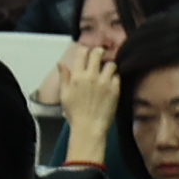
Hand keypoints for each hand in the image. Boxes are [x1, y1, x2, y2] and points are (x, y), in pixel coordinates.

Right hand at [51, 41, 119, 162]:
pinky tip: (111, 83)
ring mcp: (104, 82)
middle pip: (98, 53)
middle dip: (99, 53)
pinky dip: (115, 78)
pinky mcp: (115, 90)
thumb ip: (64, 77)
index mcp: (77, 77)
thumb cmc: (75, 113)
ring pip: (111, 64)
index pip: (82, 53)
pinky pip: (117, 76)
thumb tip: (60, 63)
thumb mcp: (64, 94)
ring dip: (109, 66)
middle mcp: (91, 76)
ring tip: (107, 72)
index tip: (87, 54)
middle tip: (100, 56)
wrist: (89, 128)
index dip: (85, 51)